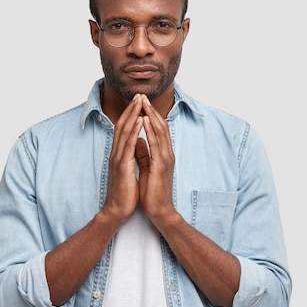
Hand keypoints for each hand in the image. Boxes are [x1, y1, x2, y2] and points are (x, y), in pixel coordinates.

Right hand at [100, 94, 144, 224]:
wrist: (118, 210)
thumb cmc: (126, 192)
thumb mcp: (130, 169)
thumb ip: (134, 154)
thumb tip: (140, 141)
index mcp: (119, 154)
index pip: (124, 129)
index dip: (131, 114)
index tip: (139, 102)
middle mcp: (116, 153)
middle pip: (123, 125)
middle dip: (131, 109)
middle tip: (138, 95)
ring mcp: (118, 158)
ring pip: (124, 131)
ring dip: (132, 115)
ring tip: (140, 102)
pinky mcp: (122, 166)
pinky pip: (128, 145)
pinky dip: (134, 131)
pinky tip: (139, 121)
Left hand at [136, 95, 176, 223]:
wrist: (159, 210)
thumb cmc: (152, 191)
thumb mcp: (147, 168)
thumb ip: (145, 154)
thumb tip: (139, 141)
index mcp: (163, 154)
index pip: (158, 129)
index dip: (151, 115)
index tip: (141, 103)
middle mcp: (167, 153)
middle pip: (161, 126)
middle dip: (151, 110)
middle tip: (143, 96)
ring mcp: (166, 158)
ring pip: (160, 131)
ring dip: (151, 115)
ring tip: (143, 102)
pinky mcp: (161, 165)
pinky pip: (156, 144)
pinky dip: (150, 130)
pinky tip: (144, 120)